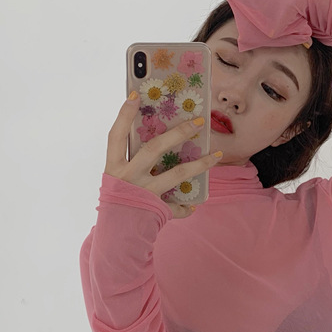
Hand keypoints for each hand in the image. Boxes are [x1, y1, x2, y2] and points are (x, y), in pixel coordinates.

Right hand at [105, 93, 222, 218]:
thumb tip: (160, 137)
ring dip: (200, 164)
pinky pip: (177, 206)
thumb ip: (132, 159)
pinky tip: (194, 204)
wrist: (115, 236)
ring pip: (177, 173)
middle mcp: (128, 177)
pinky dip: (186, 206)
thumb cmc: (117, 200)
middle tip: (198, 121)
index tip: (136, 95)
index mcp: (114, 166)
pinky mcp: (156, 209)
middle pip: (155, 148)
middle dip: (178, 132)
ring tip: (217, 155)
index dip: (124, 115)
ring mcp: (144, 193)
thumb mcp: (117, 178)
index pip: (116, 136)